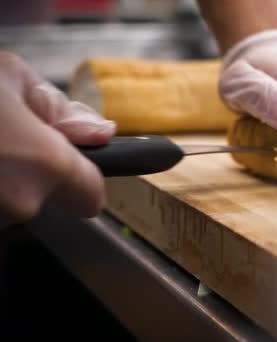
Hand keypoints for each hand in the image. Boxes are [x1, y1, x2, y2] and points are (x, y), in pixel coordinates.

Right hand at [0, 52, 115, 225]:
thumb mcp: (10, 79)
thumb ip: (60, 109)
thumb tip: (101, 131)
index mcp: (46, 165)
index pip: (93, 197)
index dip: (86, 180)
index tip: (78, 168)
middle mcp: (20, 202)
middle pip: (46, 197)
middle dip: (33, 174)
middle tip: (8, 141)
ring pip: (13, 203)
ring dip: (5, 180)